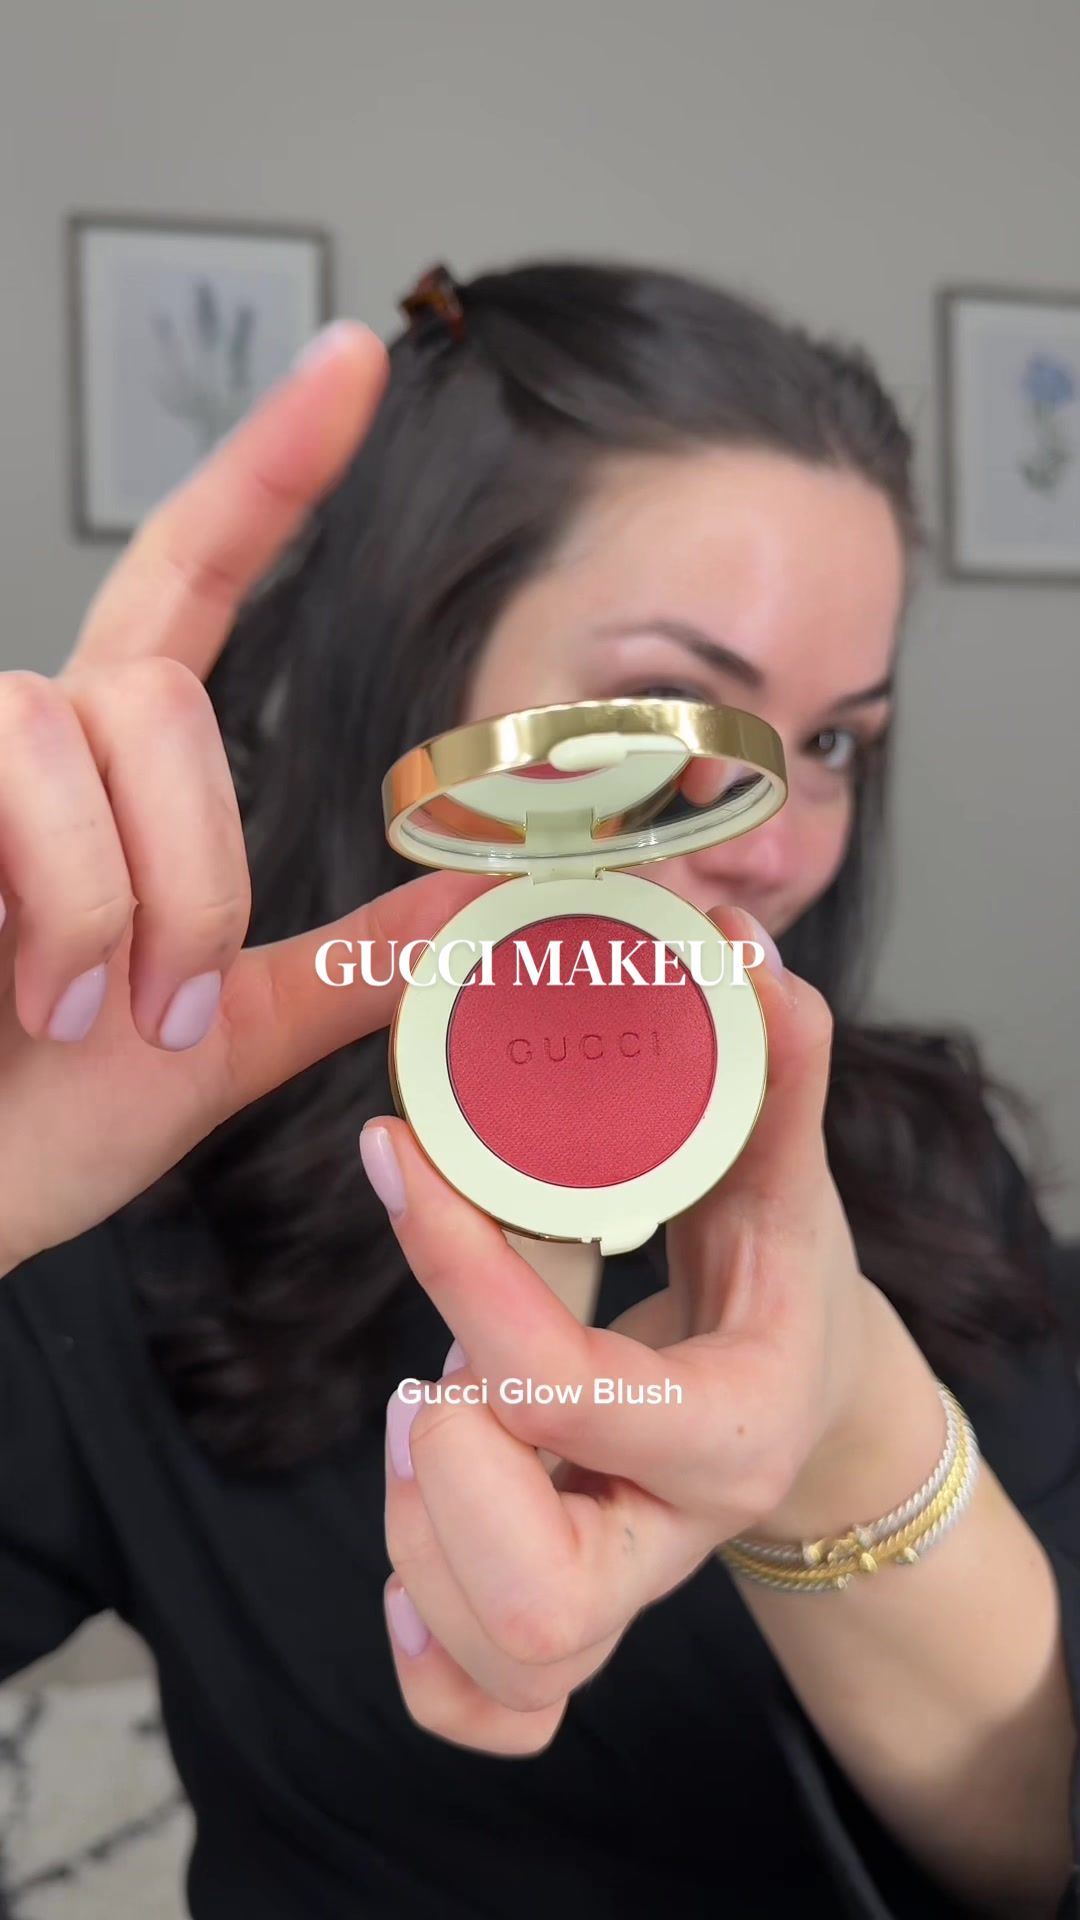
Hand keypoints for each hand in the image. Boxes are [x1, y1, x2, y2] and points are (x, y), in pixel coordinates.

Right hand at [0, 322, 491, 1273]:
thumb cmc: (41, 1125)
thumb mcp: (223, 1038)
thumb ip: (347, 956)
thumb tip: (492, 889)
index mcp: (114, 770)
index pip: (196, 573)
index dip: (268, 467)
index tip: (351, 361)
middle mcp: (27, 732)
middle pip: (156, 694)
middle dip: (190, 870)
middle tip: (156, 1008)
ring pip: (78, 730)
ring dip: (117, 904)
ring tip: (80, 1013)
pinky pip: (7, 787)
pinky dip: (56, 911)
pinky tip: (17, 996)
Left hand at [371, 908, 899, 1753]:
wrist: (806, 1402)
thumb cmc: (785, 1285)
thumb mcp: (785, 1181)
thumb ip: (772, 1074)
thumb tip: (746, 950)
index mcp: (730, 1428)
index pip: (568, 1389)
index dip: (460, 1270)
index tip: (393, 1155)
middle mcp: (676, 1535)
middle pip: (541, 1598)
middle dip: (448, 1483)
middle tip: (431, 1382)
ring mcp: (625, 1597)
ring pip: (498, 1656)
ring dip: (422, 1538)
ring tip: (434, 1422)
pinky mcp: (574, 1627)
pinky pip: (485, 1711)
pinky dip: (428, 1660)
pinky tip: (414, 1556)